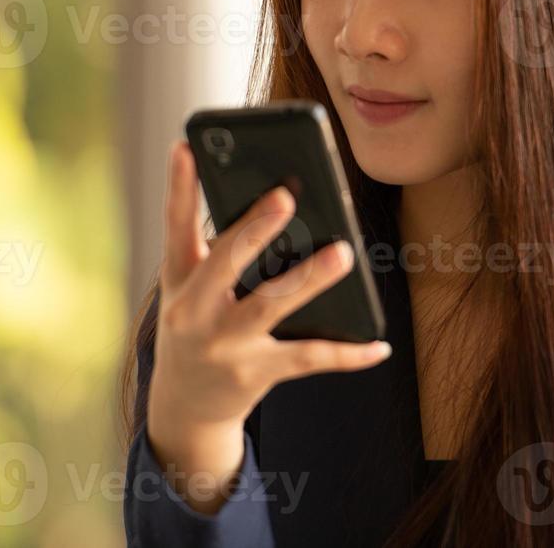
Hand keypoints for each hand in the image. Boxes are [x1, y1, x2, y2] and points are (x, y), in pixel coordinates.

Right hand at [144, 140, 390, 512]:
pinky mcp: (254, 374)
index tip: (186, 146)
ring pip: (270, 306)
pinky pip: (308, 359)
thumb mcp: (190, 288)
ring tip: (342, 253)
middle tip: (283, 197)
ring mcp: (223, 344)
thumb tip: (274, 206)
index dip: (179, 185)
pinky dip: (347, 354)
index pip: (175, 224)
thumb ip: (218, 251)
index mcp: (177, 278)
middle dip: (253, 230)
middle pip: (224, 262)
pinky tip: (378, 346)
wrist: (183, 406)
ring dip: (309, 279)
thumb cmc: (198, 325)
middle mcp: (193, 311)